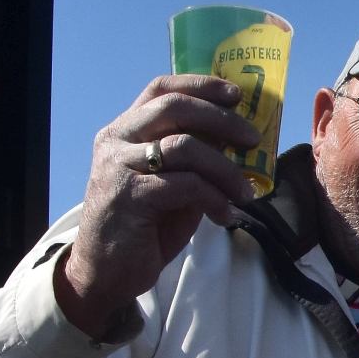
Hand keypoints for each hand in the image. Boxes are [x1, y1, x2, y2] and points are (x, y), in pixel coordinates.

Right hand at [59, 76, 259, 338]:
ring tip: (245, 192)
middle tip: (252, 140)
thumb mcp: (171, 183)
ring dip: (225, 169)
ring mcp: (120, 166)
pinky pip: (185, 185)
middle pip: (175, 107)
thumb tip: (236, 141)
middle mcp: (117, 140)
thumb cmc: (143, 226)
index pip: (161, 89)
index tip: (236, 94)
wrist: (105, 272)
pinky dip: (215, 199)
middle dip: (221, 119)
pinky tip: (226, 215)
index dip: (200, 85)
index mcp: (125, 130)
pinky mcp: (130, 196)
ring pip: (185, 147)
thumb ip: (192, 159)